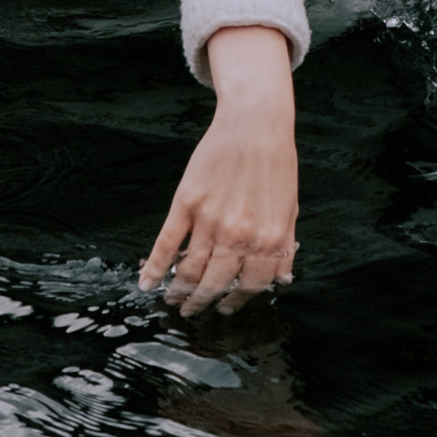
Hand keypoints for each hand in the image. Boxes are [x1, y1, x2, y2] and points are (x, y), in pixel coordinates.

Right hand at [143, 27, 298, 314]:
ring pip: (189, 269)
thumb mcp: (290, 209)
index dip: (235, 301)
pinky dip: (154, 266)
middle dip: (201, 303)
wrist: (256, 124)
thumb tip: (281, 279)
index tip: (224, 308)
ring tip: (172, 301)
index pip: (250, 285)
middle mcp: (238, 236)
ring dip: (179, 291)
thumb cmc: (276, 164)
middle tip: (191, 312)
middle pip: (214, 283)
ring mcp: (210, 221)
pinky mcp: (187, 204)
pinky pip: (167, 243)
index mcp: (268, 240)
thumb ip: (285, 247)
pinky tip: (146, 282)